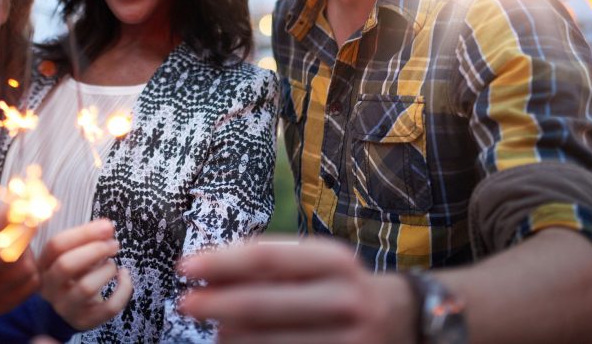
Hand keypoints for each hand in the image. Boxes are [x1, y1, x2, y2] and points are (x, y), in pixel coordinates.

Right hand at [0, 205, 40, 321]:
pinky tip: (23, 261)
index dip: (9, 216)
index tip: (24, 203)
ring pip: (24, 270)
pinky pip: (31, 285)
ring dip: (29, 251)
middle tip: (28, 223)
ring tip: (21, 245)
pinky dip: (34, 268)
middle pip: (7, 254)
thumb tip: (20, 209)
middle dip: (25, 232)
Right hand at [39, 218, 133, 330]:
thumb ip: (85, 240)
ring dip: (106, 270)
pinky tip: (124, 276)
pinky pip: (108, 308)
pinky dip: (123, 290)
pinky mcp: (85, 322)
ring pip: (86, 288)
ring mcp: (66, 307)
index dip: (83, 233)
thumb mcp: (71, 256)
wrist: (67, 312)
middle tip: (114, 244)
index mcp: (43, 265)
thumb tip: (106, 226)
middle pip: (66, 265)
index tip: (106, 226)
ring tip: (113, 264)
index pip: (56, 245)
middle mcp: (49, 288)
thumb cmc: (73, 276)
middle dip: (95, 250)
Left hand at [178, 235, 413, 343]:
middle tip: (184, 304)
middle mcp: (345, 299)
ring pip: (271, 343)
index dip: (221, 262)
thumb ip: (268, 265)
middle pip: (264, 303)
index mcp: (335, 261)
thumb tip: (207, 271)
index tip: (185, 267)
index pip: (266, 256)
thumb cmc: (341, 285)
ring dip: (231, 337)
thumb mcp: (317, 263)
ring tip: (215, 332)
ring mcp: (351, 341)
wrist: (406, 321)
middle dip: (216, 304)